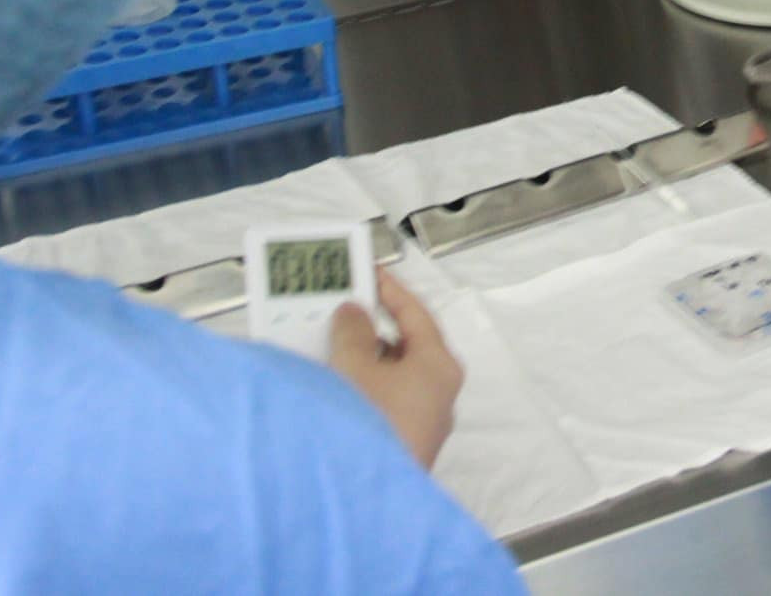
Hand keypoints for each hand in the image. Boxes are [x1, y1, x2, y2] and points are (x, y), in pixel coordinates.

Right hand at [328, 269, 462, 468]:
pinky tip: (335, 384)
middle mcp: (440, 393)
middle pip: (406, 346)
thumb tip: (354, 314)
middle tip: (343, 309)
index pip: (417, 314)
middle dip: (372, 328)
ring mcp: (423, 422)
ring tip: (330, 344)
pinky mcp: (403, 445)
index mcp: (439, 365)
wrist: (364, 498)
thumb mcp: (354, 365)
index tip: (367, 273)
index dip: (390, 290)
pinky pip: (384, 401)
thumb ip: (352, 332)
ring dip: (363, 359)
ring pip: (393, 376)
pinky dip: (362, 386)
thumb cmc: (369, 421)